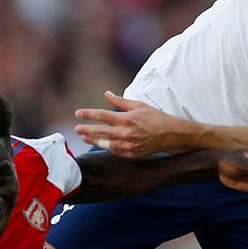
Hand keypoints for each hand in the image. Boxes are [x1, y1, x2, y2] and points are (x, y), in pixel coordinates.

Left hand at [74, 91, 196, 156]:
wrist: (171, 135)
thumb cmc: (156, 117)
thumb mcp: (139, 105)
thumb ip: (120, 101)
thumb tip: (106, 94)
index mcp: (126, 119)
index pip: (102, 116)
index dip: (88, 114)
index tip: (78, 114)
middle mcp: (125, 133)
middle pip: (100, 131)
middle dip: (86, 129)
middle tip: (76, 129)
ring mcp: (128, 145)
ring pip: (105, 143)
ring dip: (93, 139)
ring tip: (84, 136)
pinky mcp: (131, 154)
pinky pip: (115, 151)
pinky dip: (107, 147)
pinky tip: (101, 143)